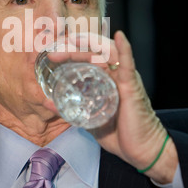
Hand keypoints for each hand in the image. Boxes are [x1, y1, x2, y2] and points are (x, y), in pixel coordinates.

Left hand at [46, 30, 178, 183]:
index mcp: (105, 79)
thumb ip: (68, 111)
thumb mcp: (87, 120)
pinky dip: (124, 49)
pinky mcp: (132, 86)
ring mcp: (124, 78)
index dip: (69, 52)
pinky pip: (128, 64)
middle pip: (92, 52)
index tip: (50, 53)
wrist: (141, 151)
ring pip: (106, 52)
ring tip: (71, 41)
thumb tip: (46, 102)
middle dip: (71, 49)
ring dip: (88, 44)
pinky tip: (119, 36)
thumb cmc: (118, 134)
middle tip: (51, 53)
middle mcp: (115, 74)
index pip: (86, 58)